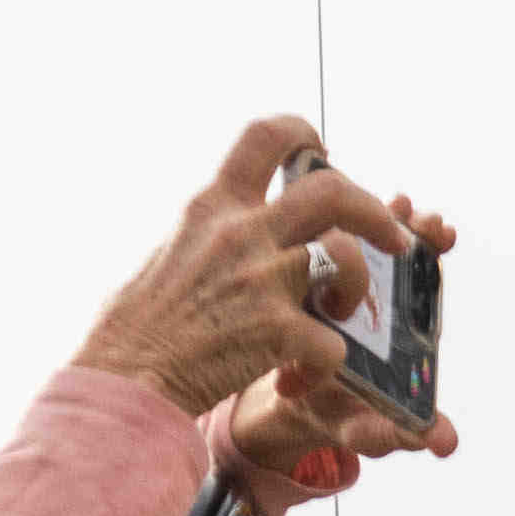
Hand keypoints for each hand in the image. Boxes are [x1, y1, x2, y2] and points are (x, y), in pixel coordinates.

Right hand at [81, 114, 456, 465]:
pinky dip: (325, 366)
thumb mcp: (166, 254)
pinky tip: (298, 379)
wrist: (122, 381)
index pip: (265, 137)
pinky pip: (333, 343)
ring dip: (357, 288)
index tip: (321, 152)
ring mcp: (261, 280)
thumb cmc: (131, 330)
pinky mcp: (276, 332)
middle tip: (392, 238)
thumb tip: (220, 231)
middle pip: (332, 191)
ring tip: (340, 313)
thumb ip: (206, 235)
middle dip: (372, 211)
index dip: (303, 134)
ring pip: (345, 257)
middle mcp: (241, 233)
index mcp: (212, 207)